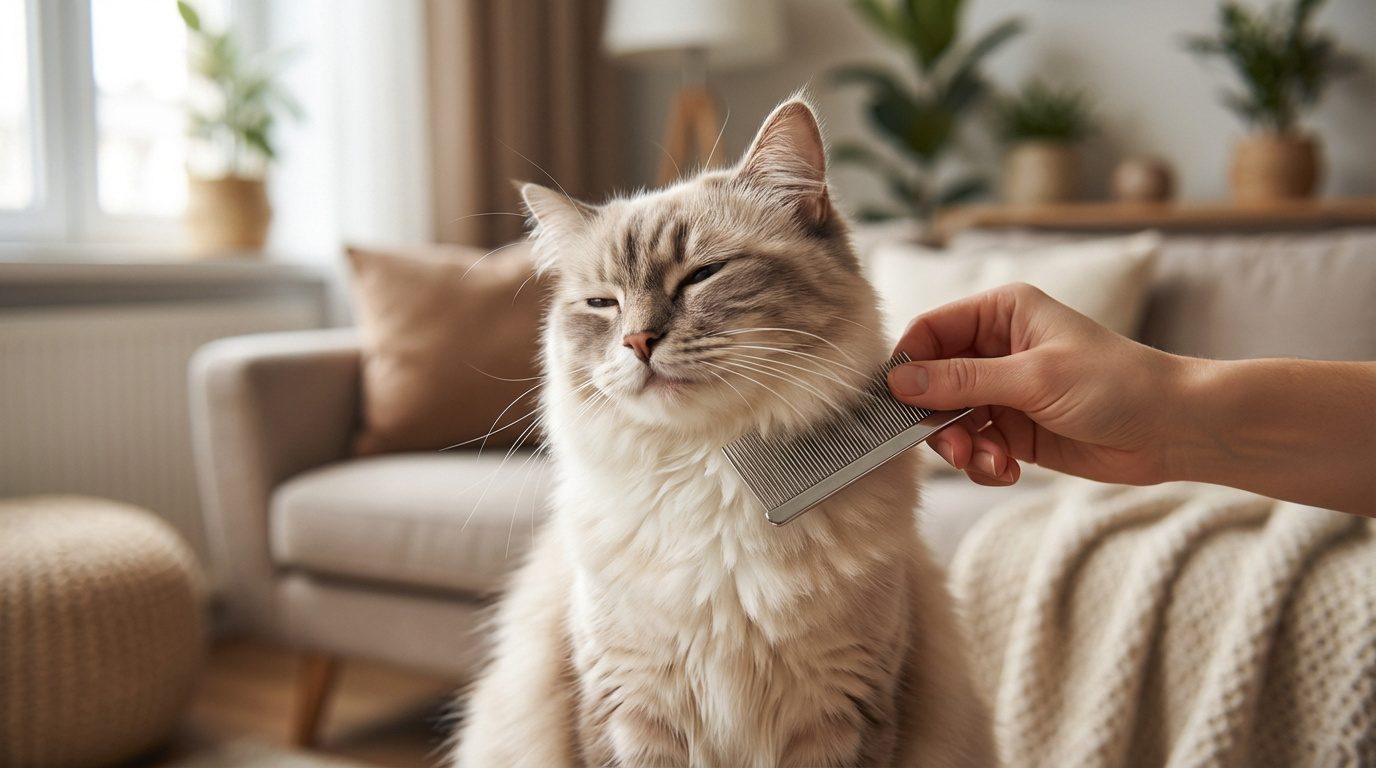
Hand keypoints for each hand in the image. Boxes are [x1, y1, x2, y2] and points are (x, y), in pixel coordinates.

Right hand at [888, 283, 1182, 487]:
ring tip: (993, 464)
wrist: (1174, 430)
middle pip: (932, 381)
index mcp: (1001, 312)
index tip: (898, 404)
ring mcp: (1004, 390)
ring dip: (963, 448)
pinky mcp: (1014, 429)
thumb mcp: (1034, 378)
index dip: (908, 366)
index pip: (930, 331)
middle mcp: (996, 347)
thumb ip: (962, 380)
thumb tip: (899, 381)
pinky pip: (975, 447)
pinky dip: (984, 463)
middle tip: (957, 449)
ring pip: (950, 420)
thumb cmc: (1117, 385)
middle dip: (939, 420)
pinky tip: (1010, 472)